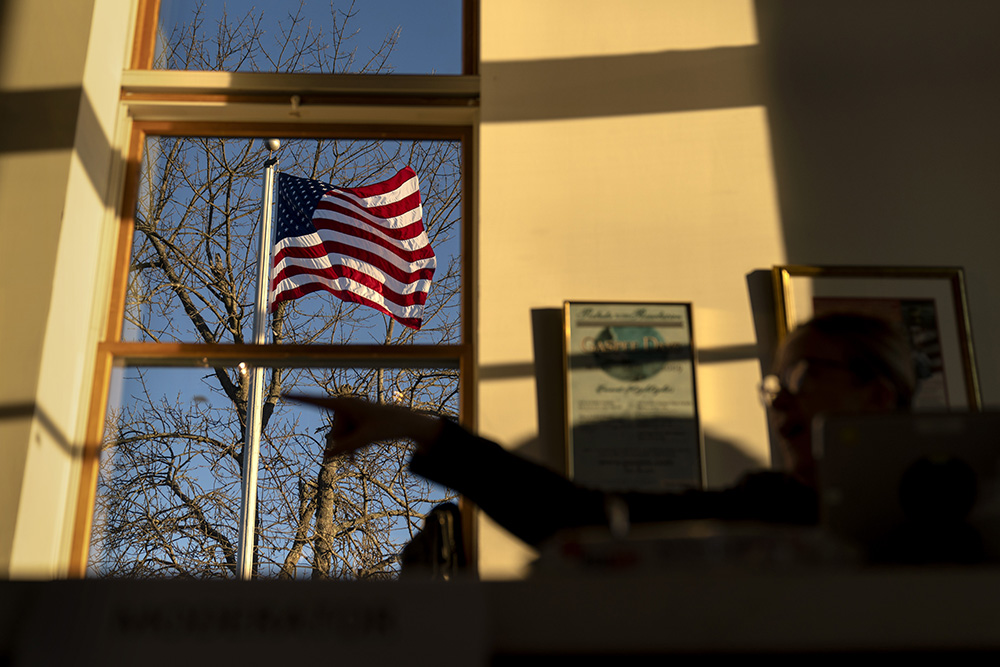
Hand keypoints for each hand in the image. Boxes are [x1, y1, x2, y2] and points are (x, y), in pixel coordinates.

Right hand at [283, 394, 443, 459]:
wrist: (405, 424)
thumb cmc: (387, 427)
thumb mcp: (365, 439)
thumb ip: (345, 448)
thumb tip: (326, 456)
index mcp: (345, 404)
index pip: (317, 402)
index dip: (300, 399)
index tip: (284, 393)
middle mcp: (345, 408)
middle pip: (334, 432)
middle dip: (345, 441)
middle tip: (365, 438)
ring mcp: (350, 416)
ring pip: (340, 438)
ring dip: (350, 446)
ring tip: (366, 445)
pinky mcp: (355, 423)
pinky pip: (345, 438)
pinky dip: (350, 447)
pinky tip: (353, 458)